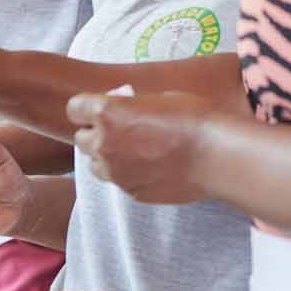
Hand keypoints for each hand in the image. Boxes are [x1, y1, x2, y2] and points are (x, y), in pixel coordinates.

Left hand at [68, 91, 213, 203]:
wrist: (216, 155)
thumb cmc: (193, 117)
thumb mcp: (157, 98)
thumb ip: (131, 107)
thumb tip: (125, 112)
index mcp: (108, 113)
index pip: (75, 108)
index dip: (87, 107)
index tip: (100, 108)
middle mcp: (104, 143)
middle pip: (82, 139)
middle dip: (97, 133)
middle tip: (121, 130)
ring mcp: (116, 172)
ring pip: (96, 164)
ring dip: (108, 157)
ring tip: (135, 151)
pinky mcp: (131, 192)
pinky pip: (120, 181)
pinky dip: (129, 174)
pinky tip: (153, 166)